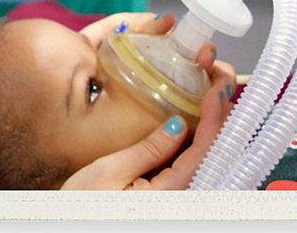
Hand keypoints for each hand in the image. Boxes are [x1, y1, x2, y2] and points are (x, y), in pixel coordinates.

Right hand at [64, 15, 236, 189]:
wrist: (74, 227)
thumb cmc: (85, 206)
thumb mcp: (111, 172)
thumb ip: (149, 150)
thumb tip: (178, 124)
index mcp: (172, 193)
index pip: (206, 149)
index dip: (215, 114)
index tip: (216, 86)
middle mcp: (183, 196)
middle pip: (215, 149)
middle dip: (222, 111)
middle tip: (218, 77)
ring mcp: (178, 196)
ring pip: (207, 155)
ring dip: (214, 121)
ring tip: (212, 89)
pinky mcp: (169, 194)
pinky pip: (193, 163)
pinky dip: (199, 136)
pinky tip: (196, 117)